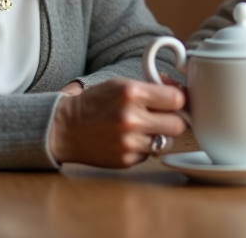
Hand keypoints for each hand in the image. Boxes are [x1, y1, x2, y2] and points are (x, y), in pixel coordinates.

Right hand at [49, 78, 185, 166]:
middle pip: (178, 124)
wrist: (65, 128)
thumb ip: (151, 89)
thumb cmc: (94, 103)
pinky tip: (129, 139)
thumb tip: (180, 94)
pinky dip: (144, 147)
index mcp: (132, 93)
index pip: (177, 99)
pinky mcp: (126, 160)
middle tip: (163, 116)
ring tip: (144, 128)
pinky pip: (150, 154)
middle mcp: (131, 118)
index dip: (179, 99)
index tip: (175, 101)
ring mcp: (129, 142)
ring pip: (167, 142)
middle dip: (173, 119)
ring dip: (161, 136)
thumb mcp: (121, 84)